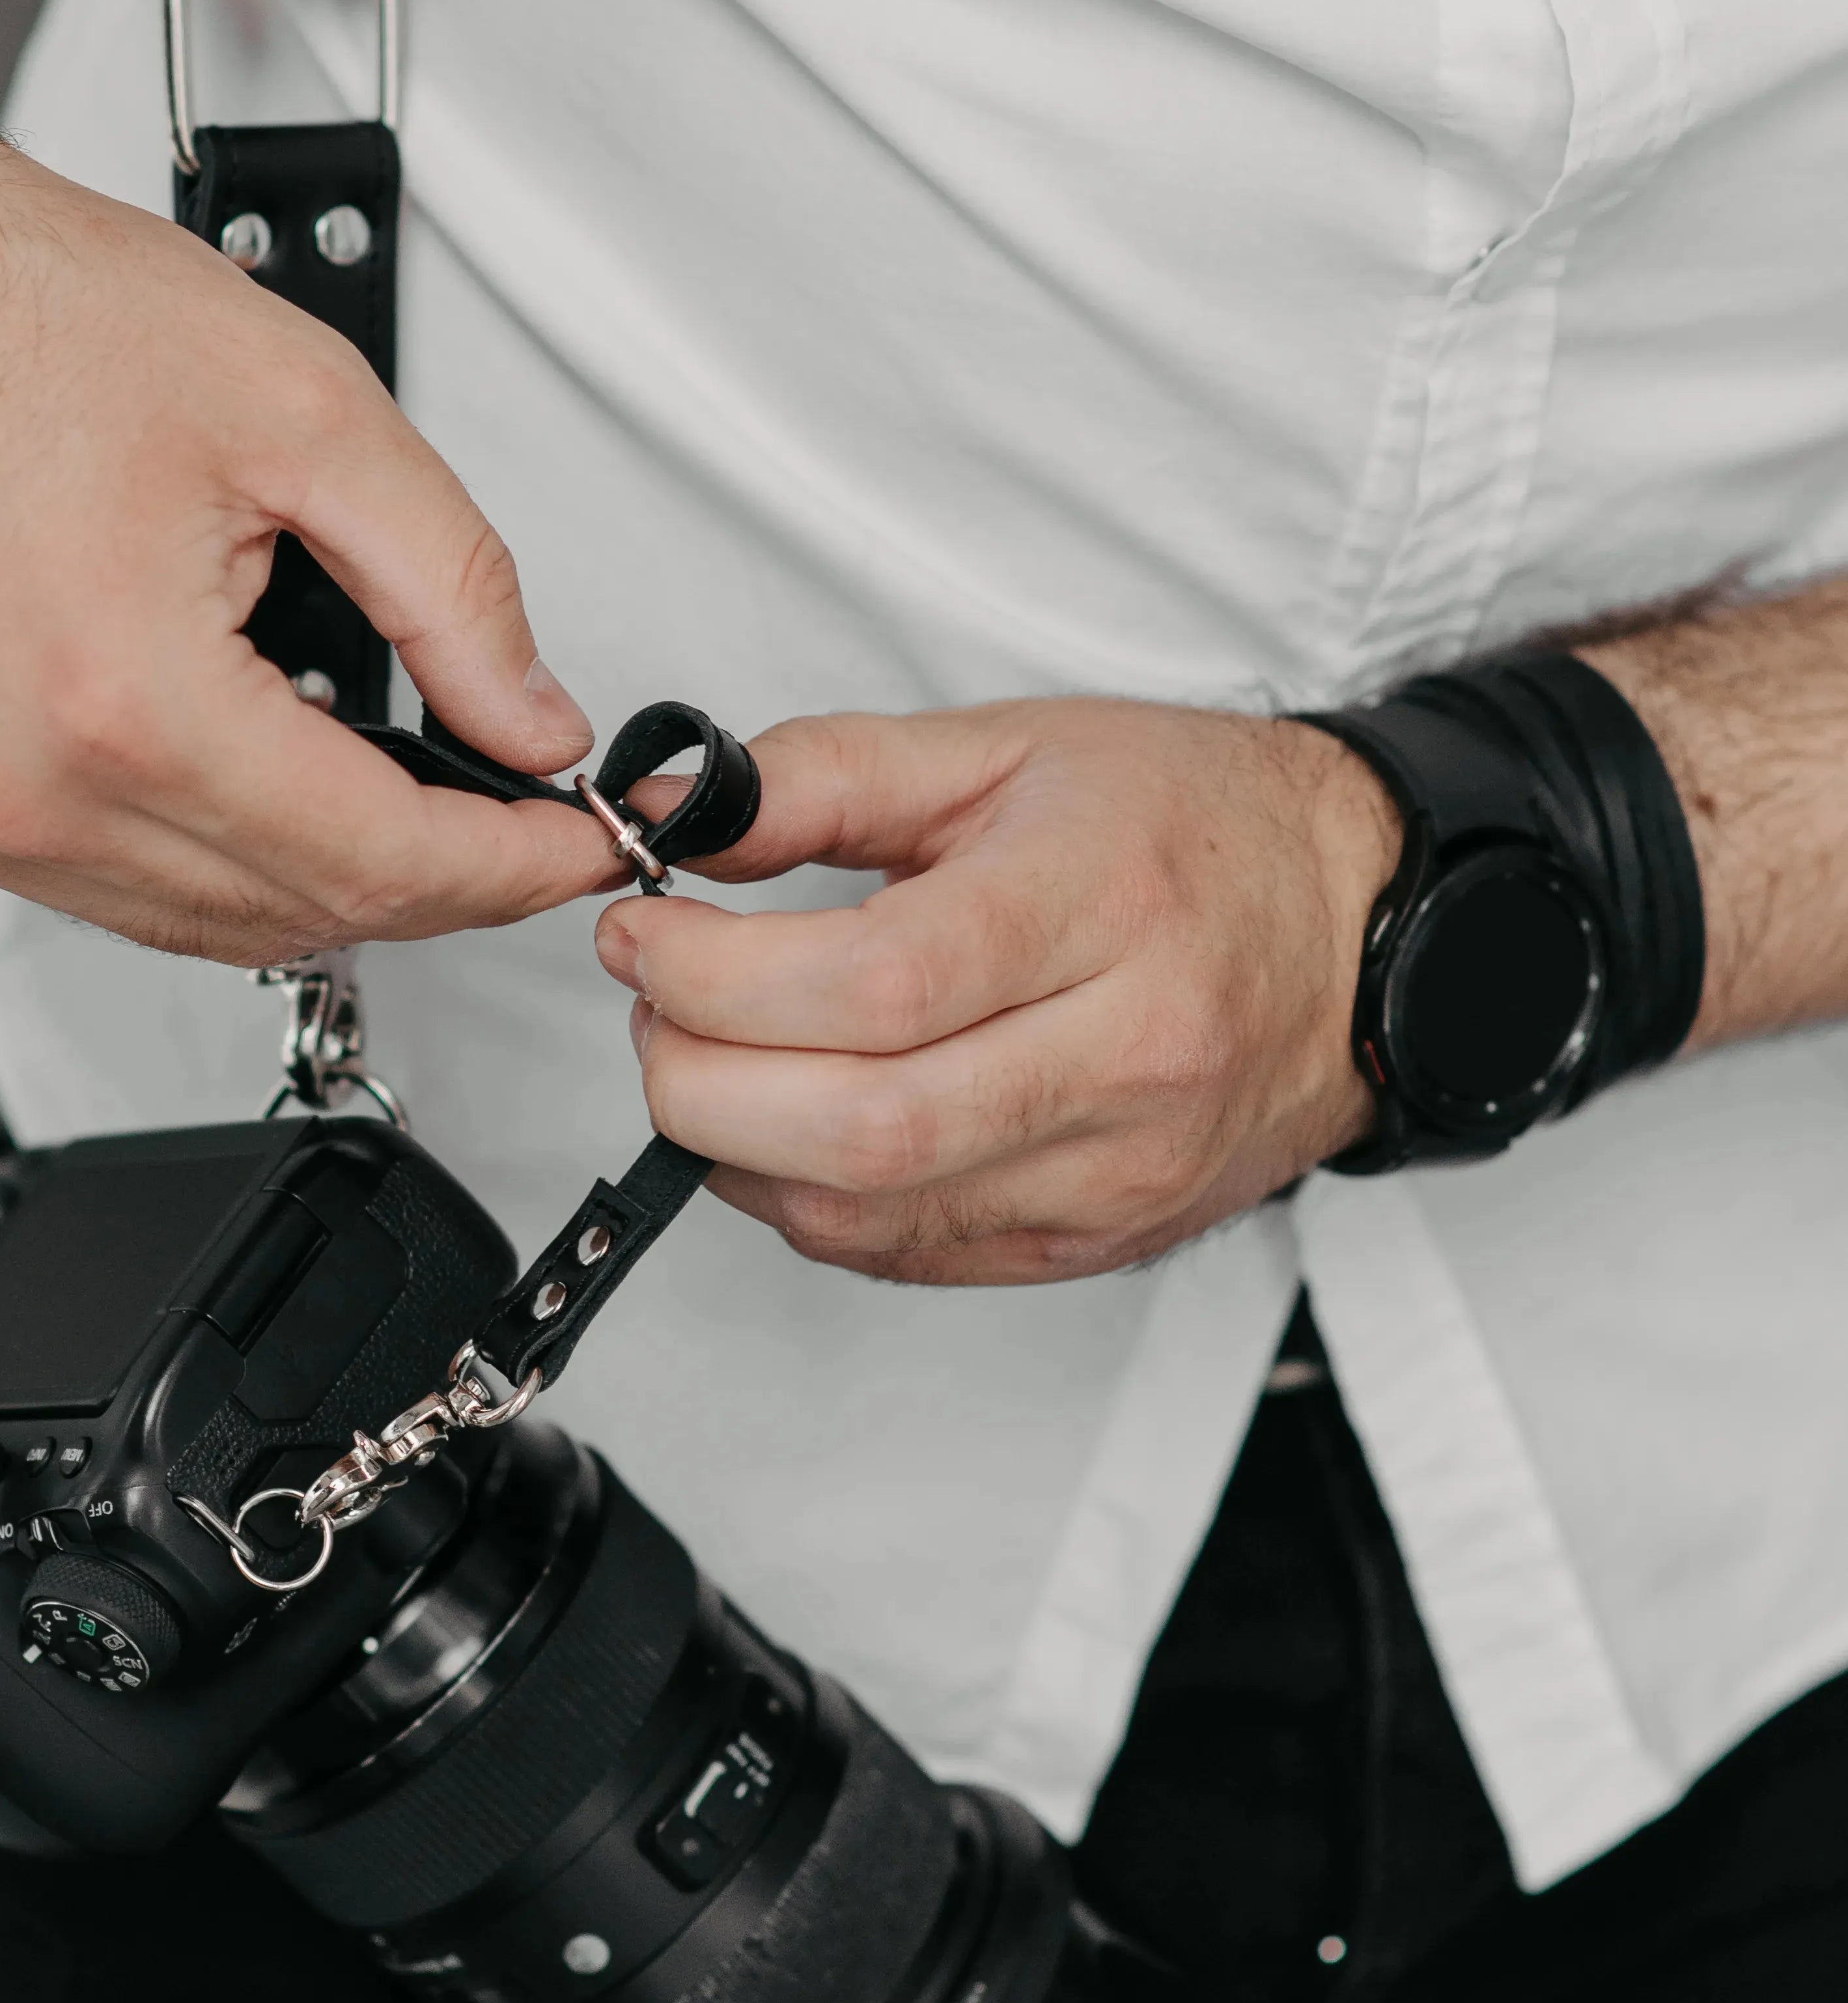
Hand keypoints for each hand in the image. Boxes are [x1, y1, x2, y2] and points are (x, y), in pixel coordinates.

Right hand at [0, 132, 608, 961]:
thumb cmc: (19, 313)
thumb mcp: (306, 414)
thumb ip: (451, 588)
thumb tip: (532, 720)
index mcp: (125, 700)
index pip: (384, 862)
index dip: (519, 862)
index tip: (593, 831)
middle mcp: (32, 791)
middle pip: (311, 915)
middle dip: (452, 881)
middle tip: (533, 816)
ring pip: (220, 929)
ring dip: (341, 881)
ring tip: (423, 789)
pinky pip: (126, 894)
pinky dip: (230, 863)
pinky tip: (283, 779)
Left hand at [595, 699, 1402, 1283]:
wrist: (1359, 922)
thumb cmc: (1190, 823)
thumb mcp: (1007, 747)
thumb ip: (823, 775)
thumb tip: (666, 818)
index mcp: (1105, 906)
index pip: (879, 983)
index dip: (719, 976)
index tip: (642, 932)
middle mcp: (1130, 1054)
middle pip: (865, 1125)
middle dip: (702, 1080)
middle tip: (655, 1007)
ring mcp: (1121, 1167)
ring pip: (875, 1214)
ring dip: (739, 1150)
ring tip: (711, 1057)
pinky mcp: (1103, 1238)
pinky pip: (913, 1255)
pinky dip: (811, 1201)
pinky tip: (789, 1124)